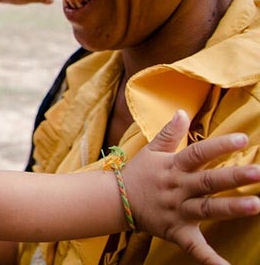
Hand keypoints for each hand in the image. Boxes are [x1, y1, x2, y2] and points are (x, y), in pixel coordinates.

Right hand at [123, 109, 259, 264]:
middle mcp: (178, 189)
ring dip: (231, 209)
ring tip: (257, 206)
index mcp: (173, 168)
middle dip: (233, 177)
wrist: (115, 202)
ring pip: (207, 210)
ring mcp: (178, 212)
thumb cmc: (138, 174)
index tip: (243, 138)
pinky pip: (195, 248)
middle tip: (259, 171)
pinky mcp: (177, 232)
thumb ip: (169, 133)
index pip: (198, 153)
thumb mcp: (151, 152)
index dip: (219, 146)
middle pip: (208, 182)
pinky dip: (211, 259)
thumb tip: (182, 111)